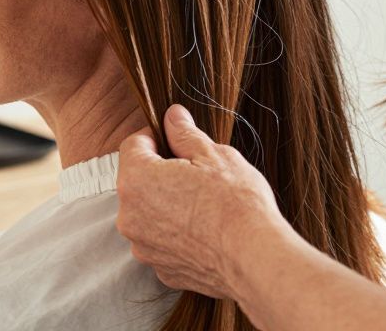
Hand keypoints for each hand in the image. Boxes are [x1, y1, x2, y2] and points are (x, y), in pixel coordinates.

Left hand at [116, 104, 289, 298]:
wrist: (255, 259)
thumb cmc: (235, 204)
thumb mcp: (213, 155)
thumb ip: (184, 134)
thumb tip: (172, 116)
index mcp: (136, 180)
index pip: (133, 145)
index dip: (156, 137)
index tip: (176, 140)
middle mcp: (129, 216)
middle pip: (138, 181)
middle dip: (162, 173)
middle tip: (197, 173)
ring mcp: (144, 246)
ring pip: (150, 213)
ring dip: (168, 204)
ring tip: (204, 204)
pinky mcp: (162, 269)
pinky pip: (163, 241)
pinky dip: (178, 233)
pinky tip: (206, 231)